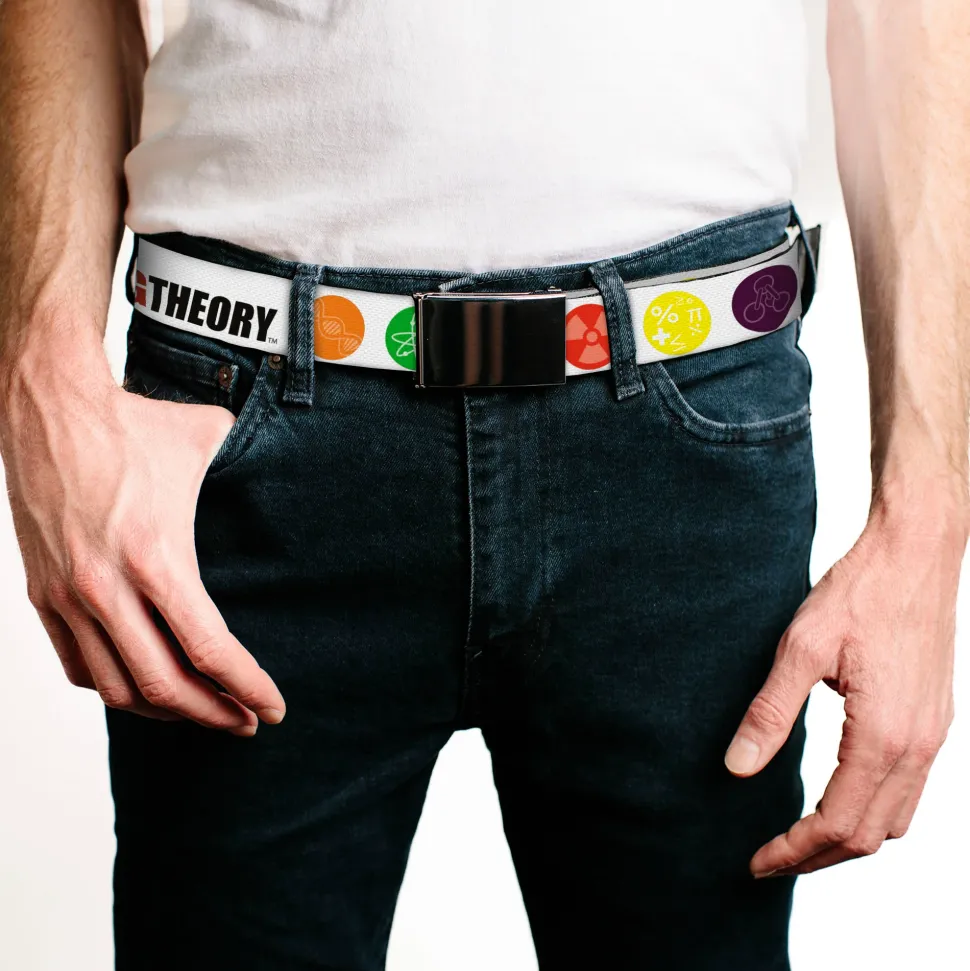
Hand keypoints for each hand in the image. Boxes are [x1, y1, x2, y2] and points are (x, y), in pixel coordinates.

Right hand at [0, 346, 285, 734]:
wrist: (49, 407)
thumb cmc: (134, 425)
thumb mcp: (208, 442)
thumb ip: (251, 468)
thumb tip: (290, 468)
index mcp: (157, 557)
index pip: (210, 649)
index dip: (248, 687)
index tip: (274, 708)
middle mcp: (107, 587)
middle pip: (165, 685)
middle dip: (214, 714)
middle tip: (246, 722)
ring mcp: (68, 595)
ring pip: (117, 686)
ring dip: (165, 710)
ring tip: (201, 709)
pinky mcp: (41, 593)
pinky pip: (77, 665)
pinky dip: (114, 686)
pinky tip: (143, 684)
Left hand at [724, 491, 965, 876]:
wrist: (915, 554)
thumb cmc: (859, 593)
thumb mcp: (801, 649)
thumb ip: (770, 713)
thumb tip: (737, 767)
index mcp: (885, 735)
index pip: (838, 823)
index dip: (794, 851)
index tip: (756, 861)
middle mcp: (919, 747)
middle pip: (870, 835)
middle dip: (818, 858)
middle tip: (769, 860)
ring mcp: (934, 736)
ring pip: (896, 820)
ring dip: (848, 839)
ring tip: (799, 840)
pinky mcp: (936, 721)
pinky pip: (910, 790)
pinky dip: (873, 812)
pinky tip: (839, 798)